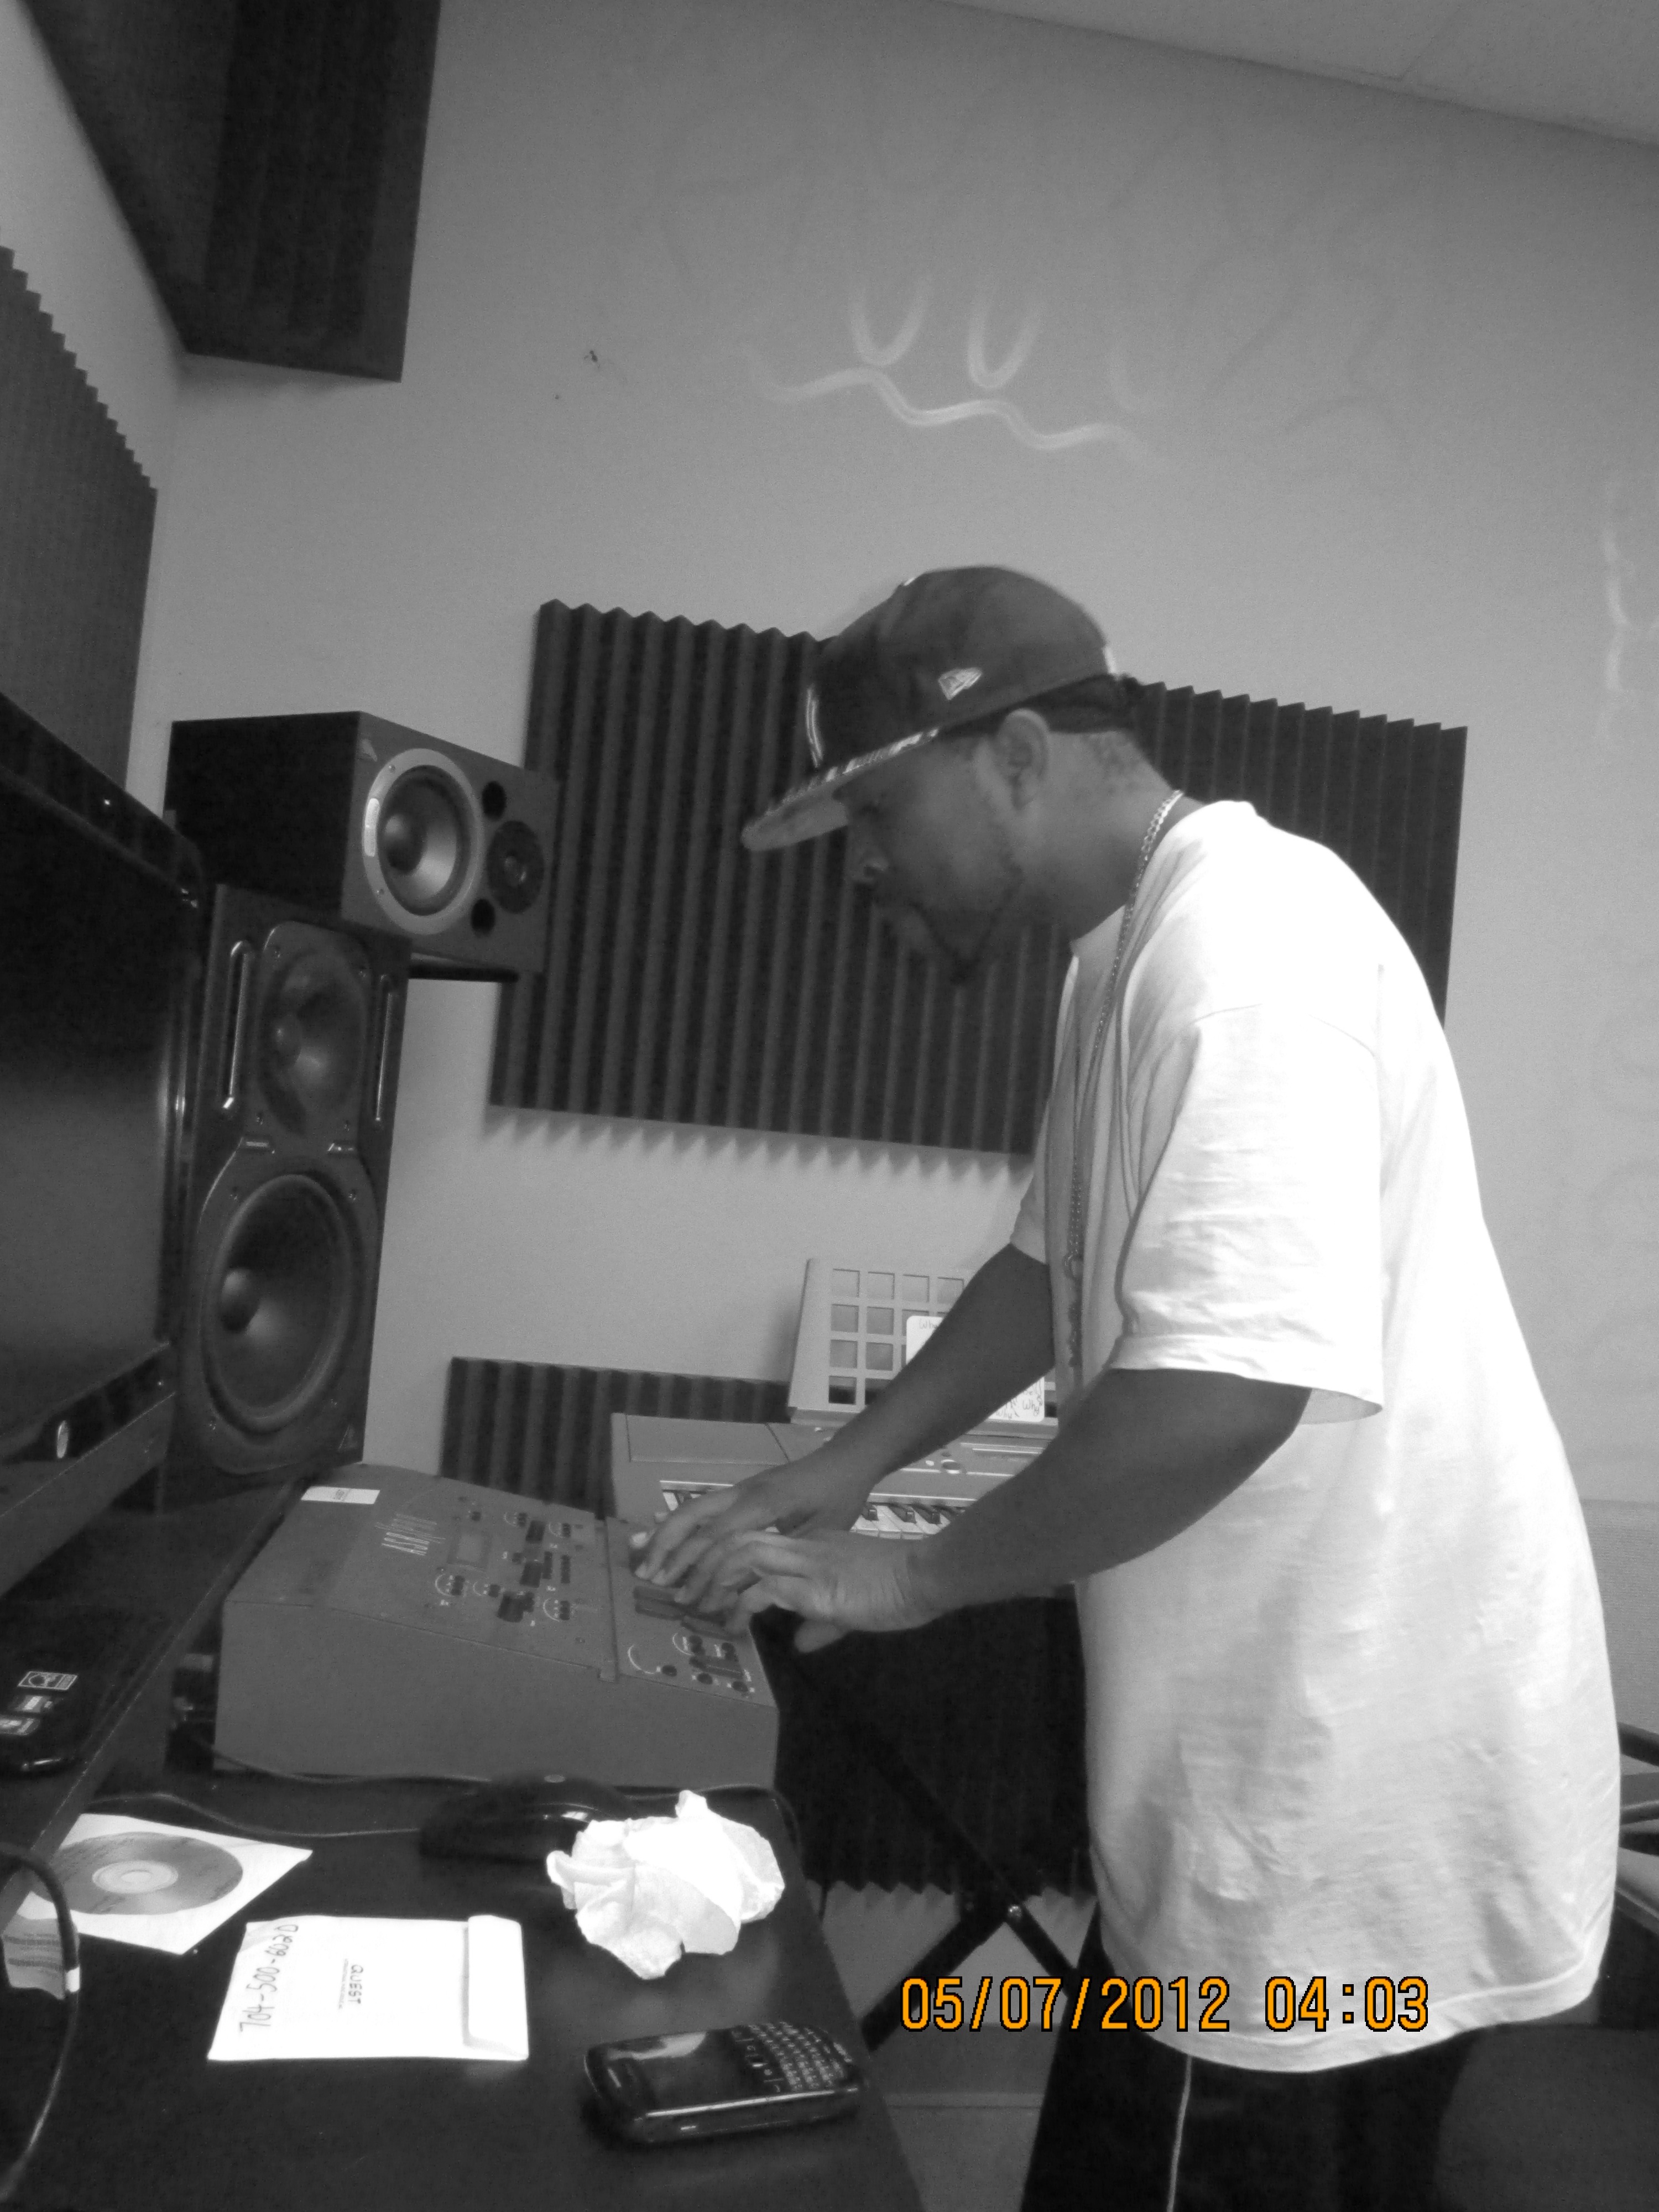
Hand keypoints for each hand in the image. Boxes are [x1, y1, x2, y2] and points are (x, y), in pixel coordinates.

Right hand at [629, 1448, 867, 1608]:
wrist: (845, 1462)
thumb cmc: (838, 1499)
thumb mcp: (819, 1534)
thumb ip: (784, 1556)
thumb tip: (751, 1591)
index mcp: (763, 1504)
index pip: (716, 1537)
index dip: (695, 1567)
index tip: (680, 1594)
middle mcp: (743, 1492)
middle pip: (692, 1516)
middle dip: (667, 1547)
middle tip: (647, 1577)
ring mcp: (740, 1488)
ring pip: (693, 1507)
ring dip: (667, 1533)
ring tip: (646, 1558)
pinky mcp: (742, 1490)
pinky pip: (704, 1503)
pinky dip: (681, 1519)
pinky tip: (663, 1528)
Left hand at [700, 1528, 936, 1648]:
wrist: (924, 1575)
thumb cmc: (898, 1588)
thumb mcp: (852, 1607)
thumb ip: (822, 1622)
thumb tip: (800, 1642)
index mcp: (814, 1545)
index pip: (759, 1544)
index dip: (726, 1561)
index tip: (709, 1586)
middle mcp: (804, 1547)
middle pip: (740, 1540)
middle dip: (707, 1563)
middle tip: (689, 1594)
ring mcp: (808, 1564)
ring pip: (744, 1555)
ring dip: (716, 1580)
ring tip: (703, 1608)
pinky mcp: (815, 1587)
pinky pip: (766, 1589)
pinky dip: (743, 1605)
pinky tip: (735, 1625)